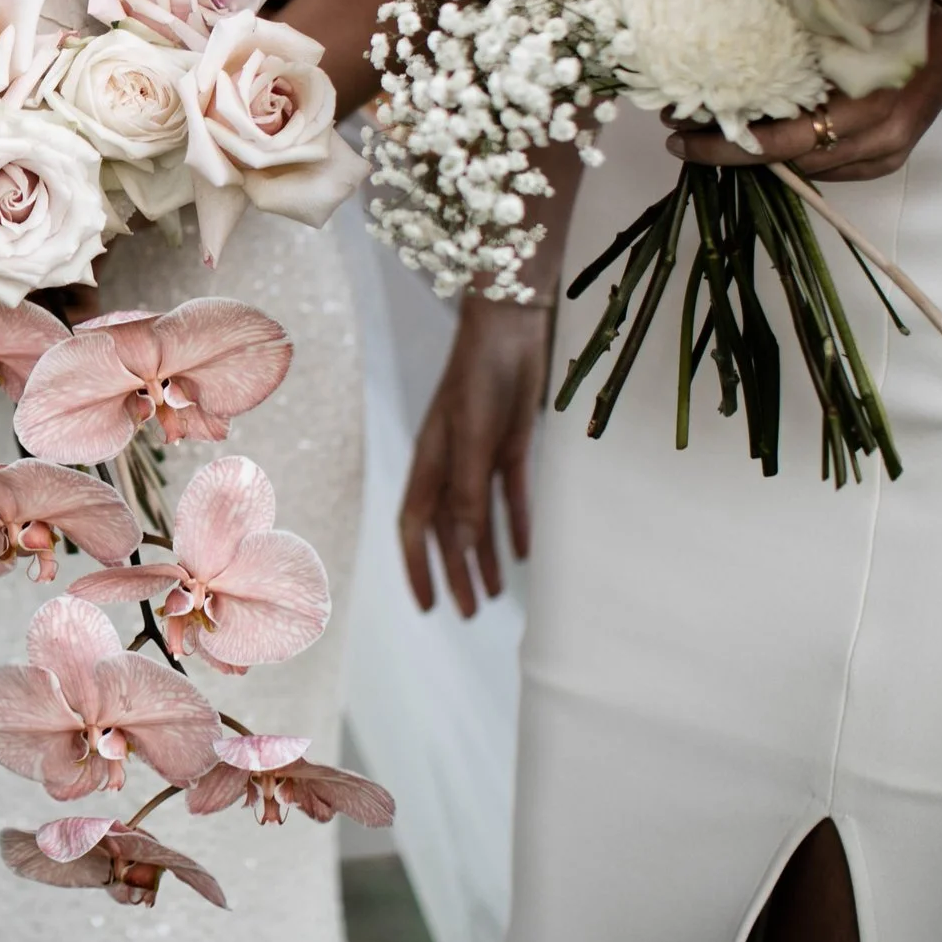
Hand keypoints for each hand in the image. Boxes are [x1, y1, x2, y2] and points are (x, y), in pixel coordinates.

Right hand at [399, 295, 548, 617]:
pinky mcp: (510, 445)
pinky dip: (516, 523)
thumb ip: (467, 488)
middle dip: (456, 573)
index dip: (419, 568)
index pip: (417, 527)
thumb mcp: (471, 437)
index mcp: (429, 462)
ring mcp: (480, 456)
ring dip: (484, 555)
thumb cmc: (479, 376)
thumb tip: (461, 539)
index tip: (429, 608)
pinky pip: (512, 496)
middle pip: (449, 530)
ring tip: (496, 594)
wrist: (510, 327)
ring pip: (479, 518)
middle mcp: (451, 465)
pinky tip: (524, 552)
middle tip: (471, 614)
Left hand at [663, 10, 941, 182]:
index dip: (725, 143)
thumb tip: (725, 36)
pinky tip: (758, 137)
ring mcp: (883, 152)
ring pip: (803, 168)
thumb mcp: (849, 16)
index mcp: (865, 100)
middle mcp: (875, 135)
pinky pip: (826, 168)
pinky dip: (790, 155)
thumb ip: (798, 35)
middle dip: (729, 150)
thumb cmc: (908, 16)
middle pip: (786, 160)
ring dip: (756, 154)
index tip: (678, 134)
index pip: (780, 140)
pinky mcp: (887, 161)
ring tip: (707, 131)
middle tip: (679, 132)